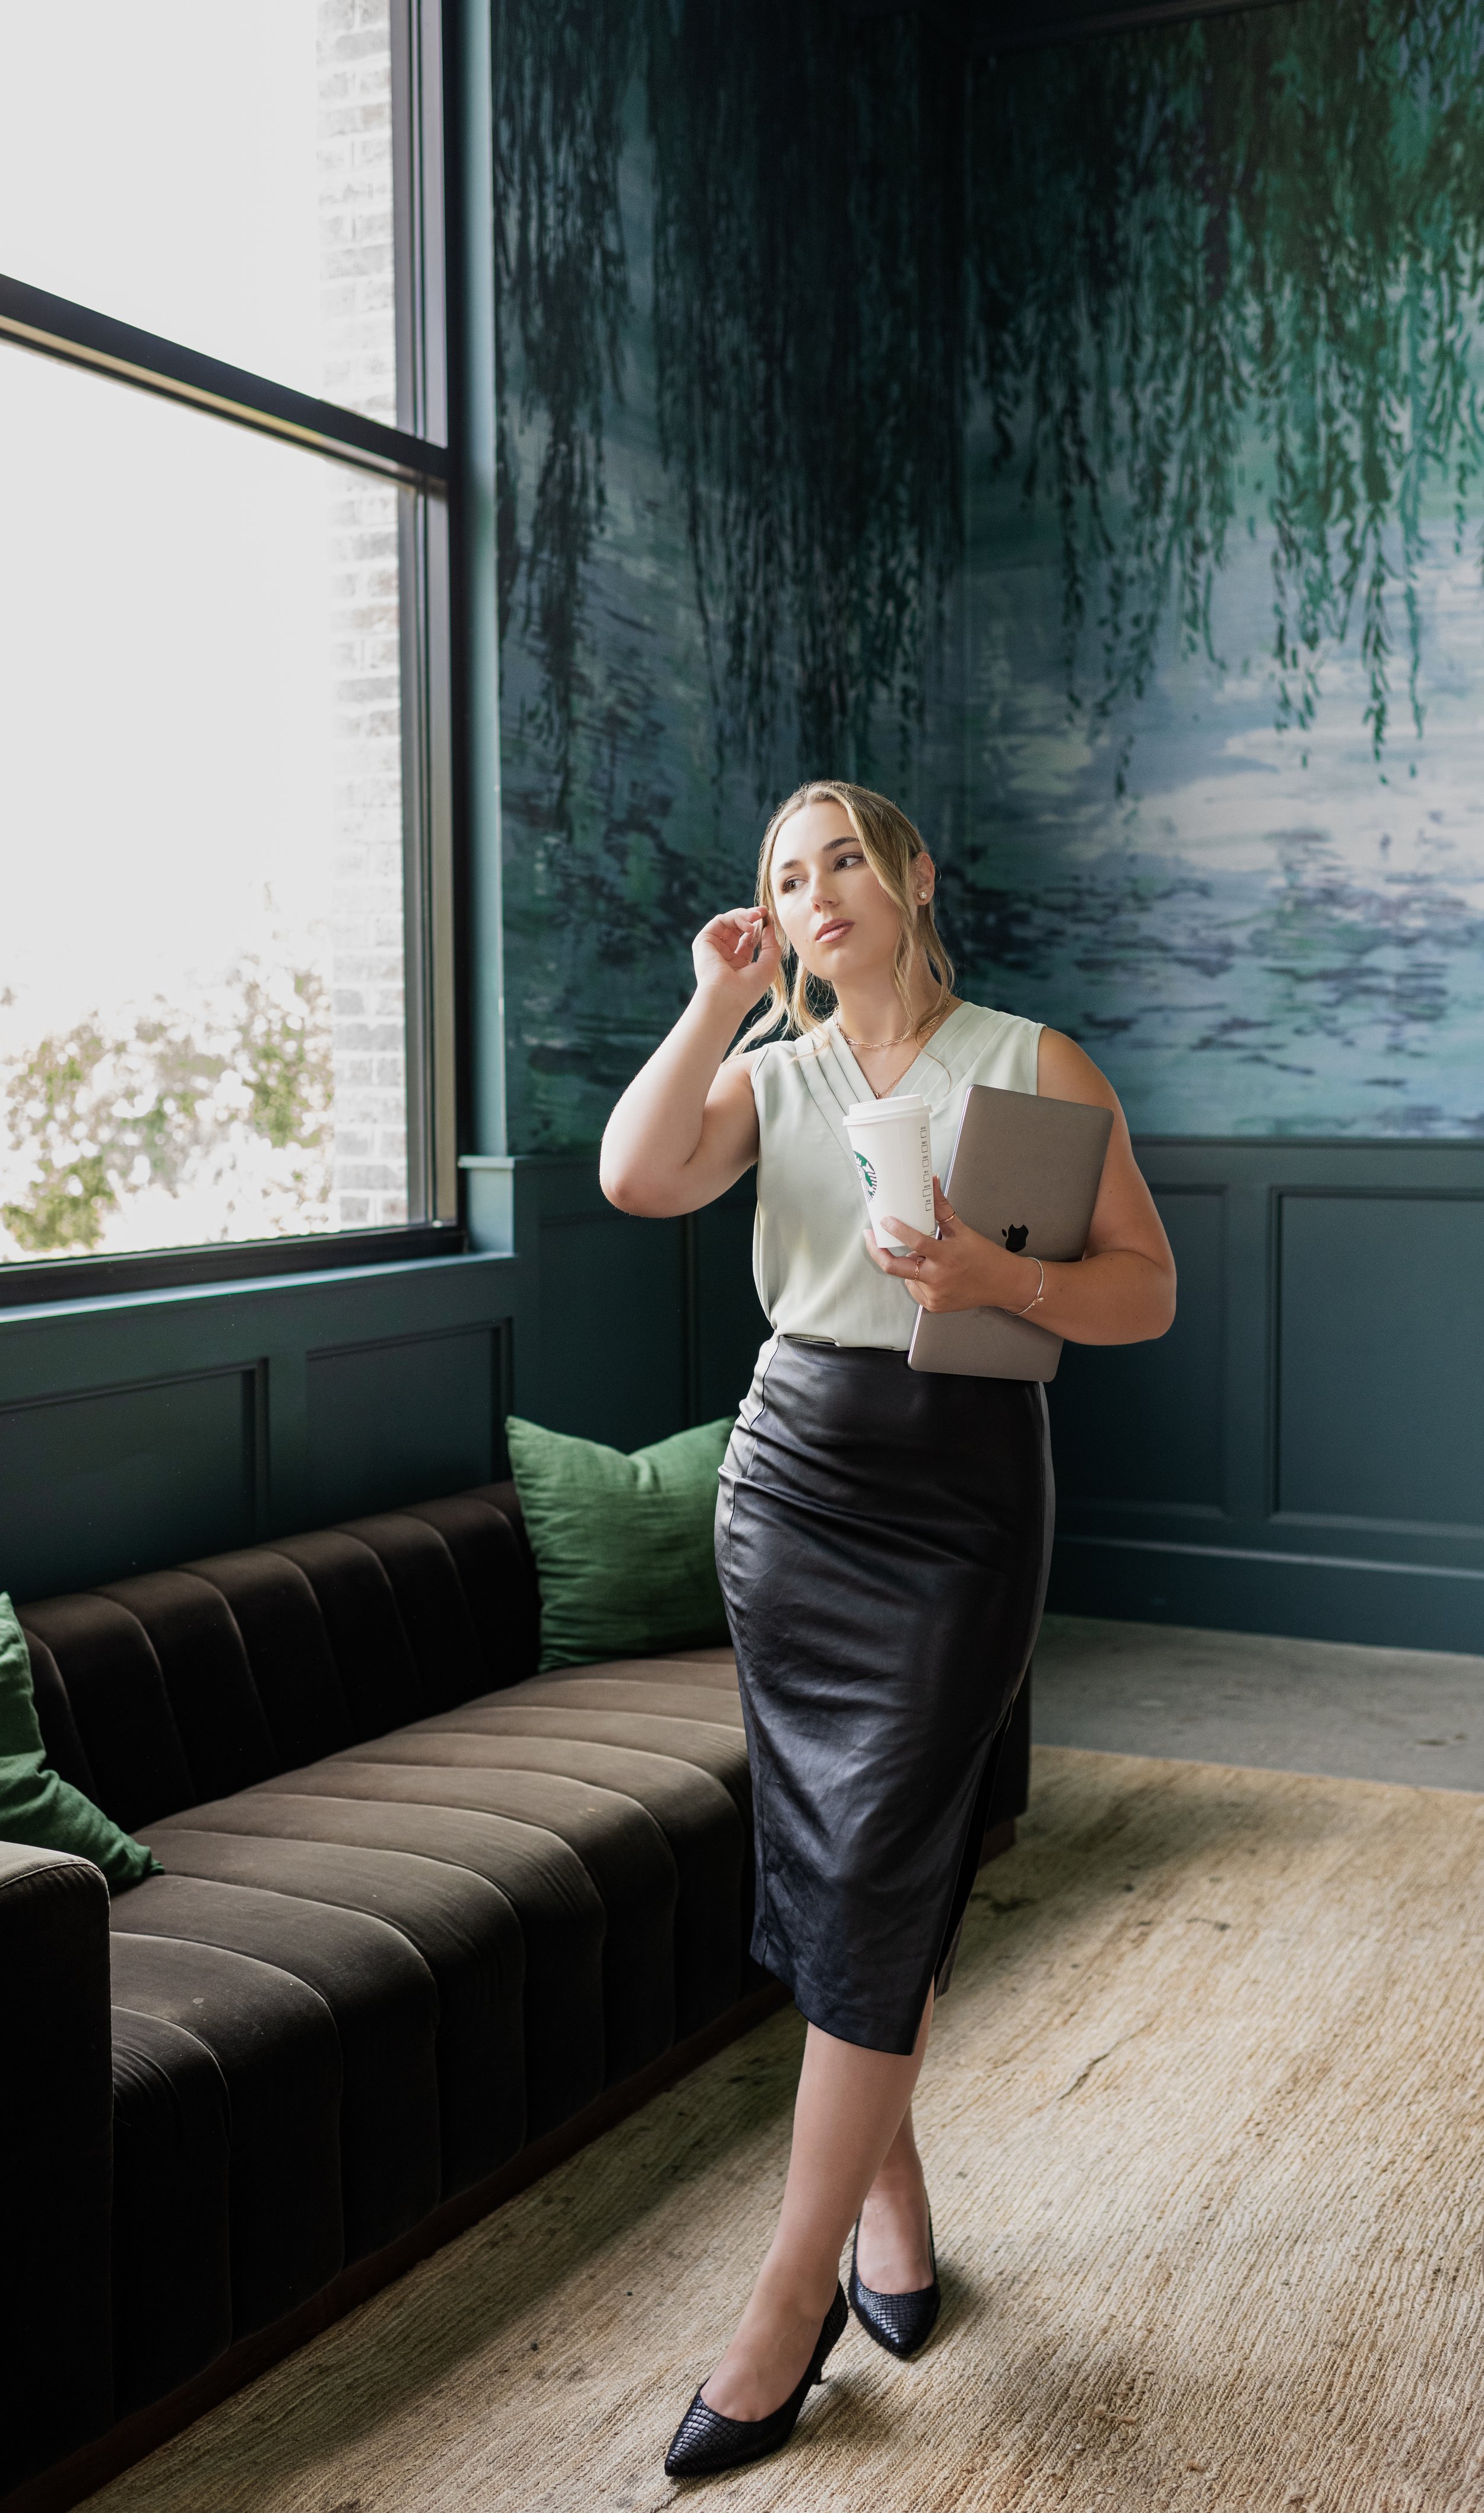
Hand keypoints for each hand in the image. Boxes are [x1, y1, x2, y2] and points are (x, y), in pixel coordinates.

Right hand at [692, 907, 782, 1014]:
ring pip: (729, 921)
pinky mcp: (704, 941)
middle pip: (738, 928)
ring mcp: (713, 948)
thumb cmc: (748, 988)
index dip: (760, 928)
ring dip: (745, 915)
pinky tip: (748, 926)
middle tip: (764, 911)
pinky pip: (720, 920)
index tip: (770, 919)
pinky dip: (735, 918)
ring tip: (757, 916)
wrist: (726, 997)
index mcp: (738, 964)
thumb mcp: (768, 965)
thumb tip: (769, 926)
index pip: (748, 940)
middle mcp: (724, 955)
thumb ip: (771, 944)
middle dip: (752, 917)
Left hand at [865, 1178, 1033, 1312]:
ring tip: (924, 1257)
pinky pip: (915, 1288)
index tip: (884, 1221)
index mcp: (946, 1257)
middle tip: (870, 1238)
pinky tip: (932, 1272)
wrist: (1002, 1284)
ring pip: (906, 1276)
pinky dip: (917, 1278)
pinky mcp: (933, 1305)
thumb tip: (932, 1182)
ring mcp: (934, 1295)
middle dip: (877, 1252)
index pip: (916, 1243)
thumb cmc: (984, 1256)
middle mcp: (938, 1279)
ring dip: (909, 1264)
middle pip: (895, 1268)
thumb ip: (942, 1209)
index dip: (897, 1231)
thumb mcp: (963, 1230)